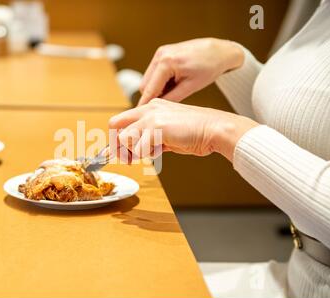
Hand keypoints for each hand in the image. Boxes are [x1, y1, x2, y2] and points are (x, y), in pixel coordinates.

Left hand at [109, 98, 257, 161]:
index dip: (118, 138)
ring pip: (125, 138)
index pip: (121, 120)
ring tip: (153, 151)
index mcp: (150, 107)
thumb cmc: (195, 133)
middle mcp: (148, 109)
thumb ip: (151, 136)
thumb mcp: (167, 132)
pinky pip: (138, 148)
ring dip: (135, 151)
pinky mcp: (156, 127)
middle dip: (117, 145)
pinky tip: (162, 149)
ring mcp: (151, 117)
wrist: (214, 129)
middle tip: (127, 158)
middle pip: (114, 125)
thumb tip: (135, 150)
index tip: (122, 153)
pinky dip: (147, 154)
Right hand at [138, 38, 243, 104]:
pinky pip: (154, 72)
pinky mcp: (163, 52)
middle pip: (145, 84)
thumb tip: (157, 109)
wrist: (219, 51)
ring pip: (148, 79)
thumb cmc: (210, 67)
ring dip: (156, 89)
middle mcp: (161, 54)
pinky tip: (174, 84)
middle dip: (152, 96)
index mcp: (167, 62)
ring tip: (175, 92)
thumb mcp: (191, 87)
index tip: (143, 116)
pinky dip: (160, 81)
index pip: (149, 89)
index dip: (145, 104)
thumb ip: (171, 98)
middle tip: (167, 105)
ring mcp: (161, 52)